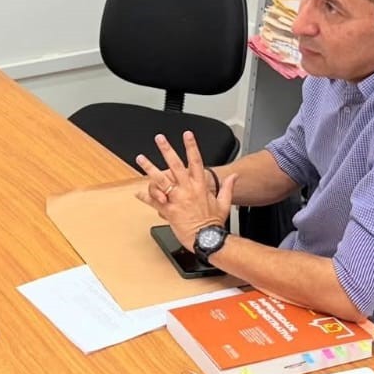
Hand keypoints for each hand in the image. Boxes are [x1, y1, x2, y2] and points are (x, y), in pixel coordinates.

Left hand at [134, 131, 236, 248]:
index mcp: (200, 186)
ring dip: (149, 168)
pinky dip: (145, 197)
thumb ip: (228, 187)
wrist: (206, 239)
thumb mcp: (224, 203)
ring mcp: (177, 199)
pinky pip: (154, 201)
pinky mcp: (168, 211)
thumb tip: (235, 177)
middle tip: (160, 138)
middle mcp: (187, 190)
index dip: (191, 146)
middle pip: (175, 165)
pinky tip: (138, 192)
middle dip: (167, 150)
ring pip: (161, 180)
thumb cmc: (213, 223)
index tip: (187, 134)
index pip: (196, 160)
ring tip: (141, 158)